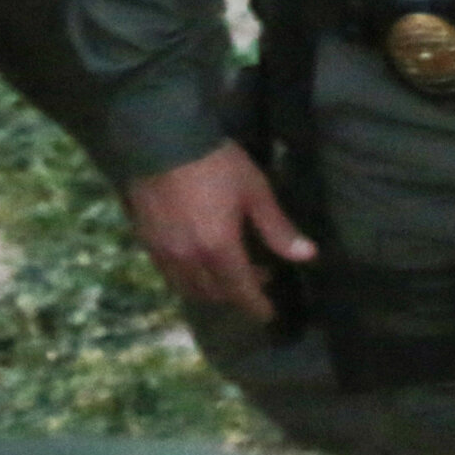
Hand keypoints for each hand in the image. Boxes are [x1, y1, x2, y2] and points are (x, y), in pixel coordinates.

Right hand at [121, 142, 313, 321]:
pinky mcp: (146, 242)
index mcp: (218, 249)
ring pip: (189, 288)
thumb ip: (278, 228)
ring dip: (212, 289)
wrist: (162, 140)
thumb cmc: (216, 164)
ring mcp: (164, 253)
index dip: (257, 306)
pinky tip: (198, 261)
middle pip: (214, 293)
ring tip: (229, 272)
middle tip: (258, 276)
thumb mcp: (255, 191)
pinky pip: (169, 275)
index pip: (241, 291)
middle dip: (238, 293)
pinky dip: (188, 278)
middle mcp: (189, 260)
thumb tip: (308, 255)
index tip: (269, 314)